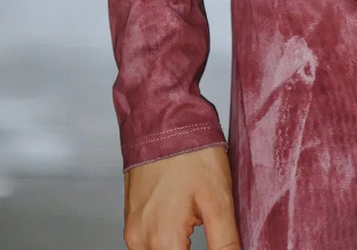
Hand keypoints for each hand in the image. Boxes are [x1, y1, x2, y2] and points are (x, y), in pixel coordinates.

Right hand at [123, 145, 239, 249]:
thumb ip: (225, 242)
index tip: (219, 244)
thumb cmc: (192, 153)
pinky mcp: (131, 220)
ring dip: (177, 248)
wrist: (163, 119)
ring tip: (195, 222)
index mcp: (163, 240)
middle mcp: (140, 241)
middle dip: (190, 249)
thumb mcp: (219, 200)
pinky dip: (166, 241)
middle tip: (204, 225)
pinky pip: (148, 244)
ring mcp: (132, 231)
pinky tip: (183, 222)